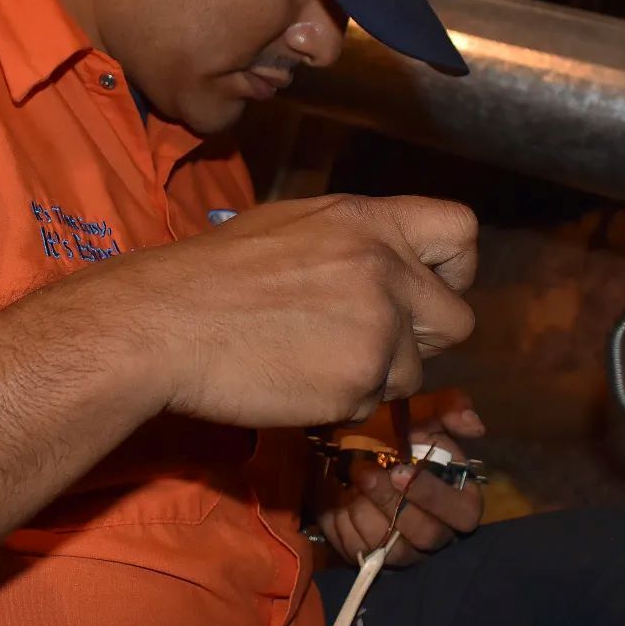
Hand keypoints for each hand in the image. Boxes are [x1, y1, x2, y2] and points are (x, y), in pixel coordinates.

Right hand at [89, 194, 476, 429]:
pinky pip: (373, 403)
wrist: (163, 324)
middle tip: (367, 344)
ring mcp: (377, 328)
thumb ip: (354, 243)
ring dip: (374, 376)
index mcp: (367, 222)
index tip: (426, 289)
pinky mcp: (358, 381)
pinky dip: (341, 402)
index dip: (453, 270)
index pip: (462, 232)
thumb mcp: (291, 227)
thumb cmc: (210, 275)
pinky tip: (294, 381)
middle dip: (420, 340)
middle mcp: (385, 269)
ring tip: (311, 361)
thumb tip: (388, 264)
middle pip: (456, 320)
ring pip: (414, 371)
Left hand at [316, 389, 484, 566]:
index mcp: (459, 501)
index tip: (400, 470)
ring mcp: (405, 550)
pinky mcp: (371, 556)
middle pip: (427, 533)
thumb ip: (449, 410)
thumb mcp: (421, 415)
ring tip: (348, 479)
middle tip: (365, 472)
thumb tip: (475, 426)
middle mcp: (438, 531)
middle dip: (393, 502)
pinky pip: (360, 550)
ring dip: (365, 510)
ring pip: (392, 546)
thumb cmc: (395, 436)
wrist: (348, 452)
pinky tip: (339, 496)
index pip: (463, 513)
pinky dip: (345, 522)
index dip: (433, 495)